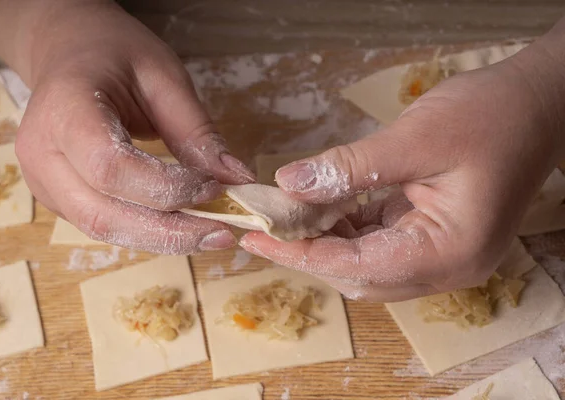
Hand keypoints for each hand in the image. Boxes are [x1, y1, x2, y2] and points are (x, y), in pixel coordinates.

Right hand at [14, 2, 254, 252]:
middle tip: (223, 233)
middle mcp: (41, 155)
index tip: (214, 188)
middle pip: (104, 213)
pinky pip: (104, 225)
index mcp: (64, 110)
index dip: (166, 187)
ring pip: (103, 229)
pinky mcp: (57, 198)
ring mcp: (42, 182)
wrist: (68, 54)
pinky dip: (147, 232)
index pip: (111, 167)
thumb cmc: (114, 55)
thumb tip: (237, 179)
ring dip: (162, 239)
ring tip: (210, 234)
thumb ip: (196, 130)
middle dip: (170, 232)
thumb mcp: (163, 77)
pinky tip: (183, 226)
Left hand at [240, 42, 564, 301]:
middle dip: (309, 251)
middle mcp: (447, 266)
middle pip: (361, 275)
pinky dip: (347, 229)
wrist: (537, 104)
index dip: (302, 255)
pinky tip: (323, 206)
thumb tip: (288, 185)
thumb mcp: (414, 139)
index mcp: (450, 251)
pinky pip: (380, 244)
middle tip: (266, 226)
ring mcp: (442, 254)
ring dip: (326, 240)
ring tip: (288, 215)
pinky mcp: (434, 237)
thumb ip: (349, 169)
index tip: (257, 240)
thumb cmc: (490, 116)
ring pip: (367, 263)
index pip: (359, 267)